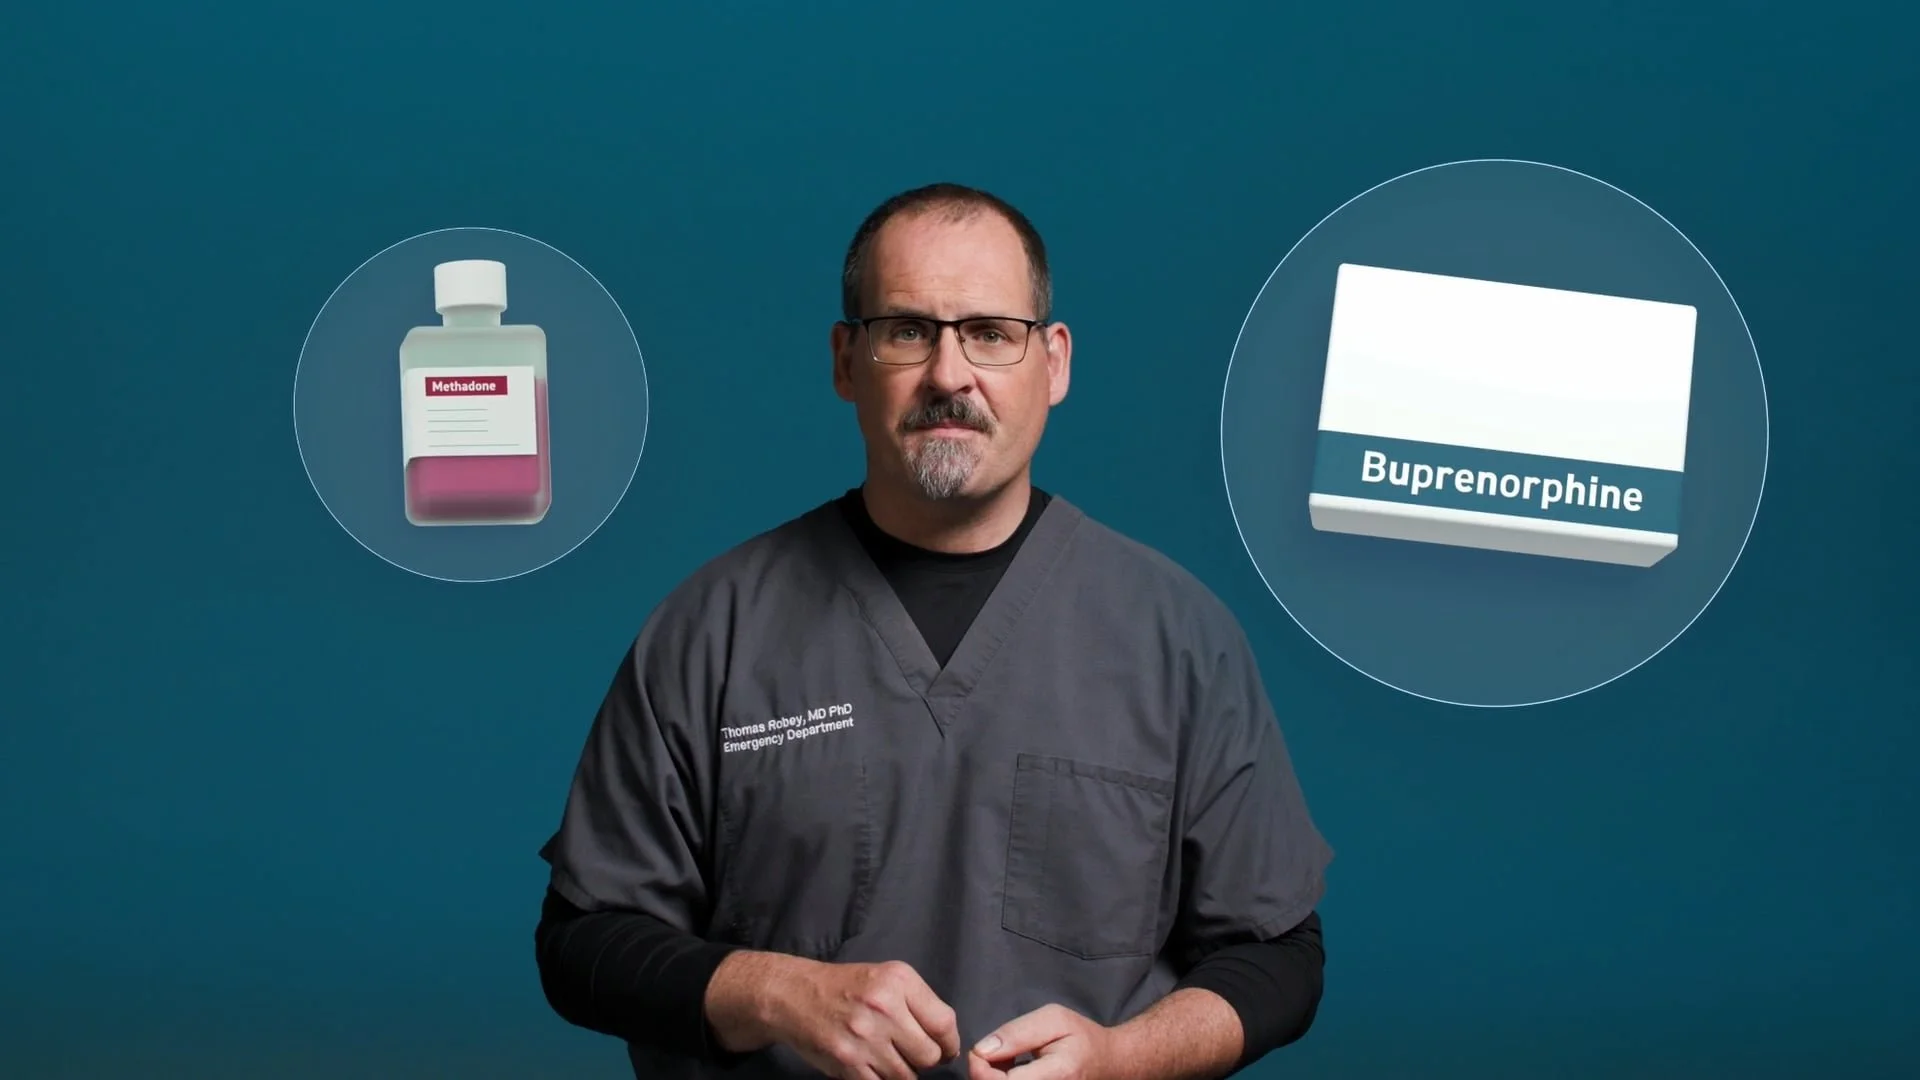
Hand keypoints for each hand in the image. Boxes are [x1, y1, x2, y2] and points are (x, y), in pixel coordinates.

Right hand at [763, 958, 961, 1079]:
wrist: (795, 995)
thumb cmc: (846, 987)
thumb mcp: (886, 977)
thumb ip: (918, 1003)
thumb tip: (947, 1040)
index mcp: (899, 981)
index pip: (943, 1023)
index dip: (949, 1043)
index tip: (945, 1049)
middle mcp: (883, 1007)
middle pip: (929, 1055)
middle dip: (925, 1060)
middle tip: (913, 1054)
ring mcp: (864, 1037)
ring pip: (906, 1076)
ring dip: (902, 1072)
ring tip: (889, 1057)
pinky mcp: (847, 1062)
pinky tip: (874, 1066)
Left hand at [967, 1004, 1122, 1079]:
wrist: (1106, 1062)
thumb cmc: (1081, 1037)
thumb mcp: (1053, 1019)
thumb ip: (1017, 1033)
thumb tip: (982, 1050)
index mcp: (1058, 1073)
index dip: (981, 1070)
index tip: (977, 1052)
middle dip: (983, 1074)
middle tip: (987, 1054)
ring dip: (992, 1079)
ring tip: (1002, 1060)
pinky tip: (1008, 1071)